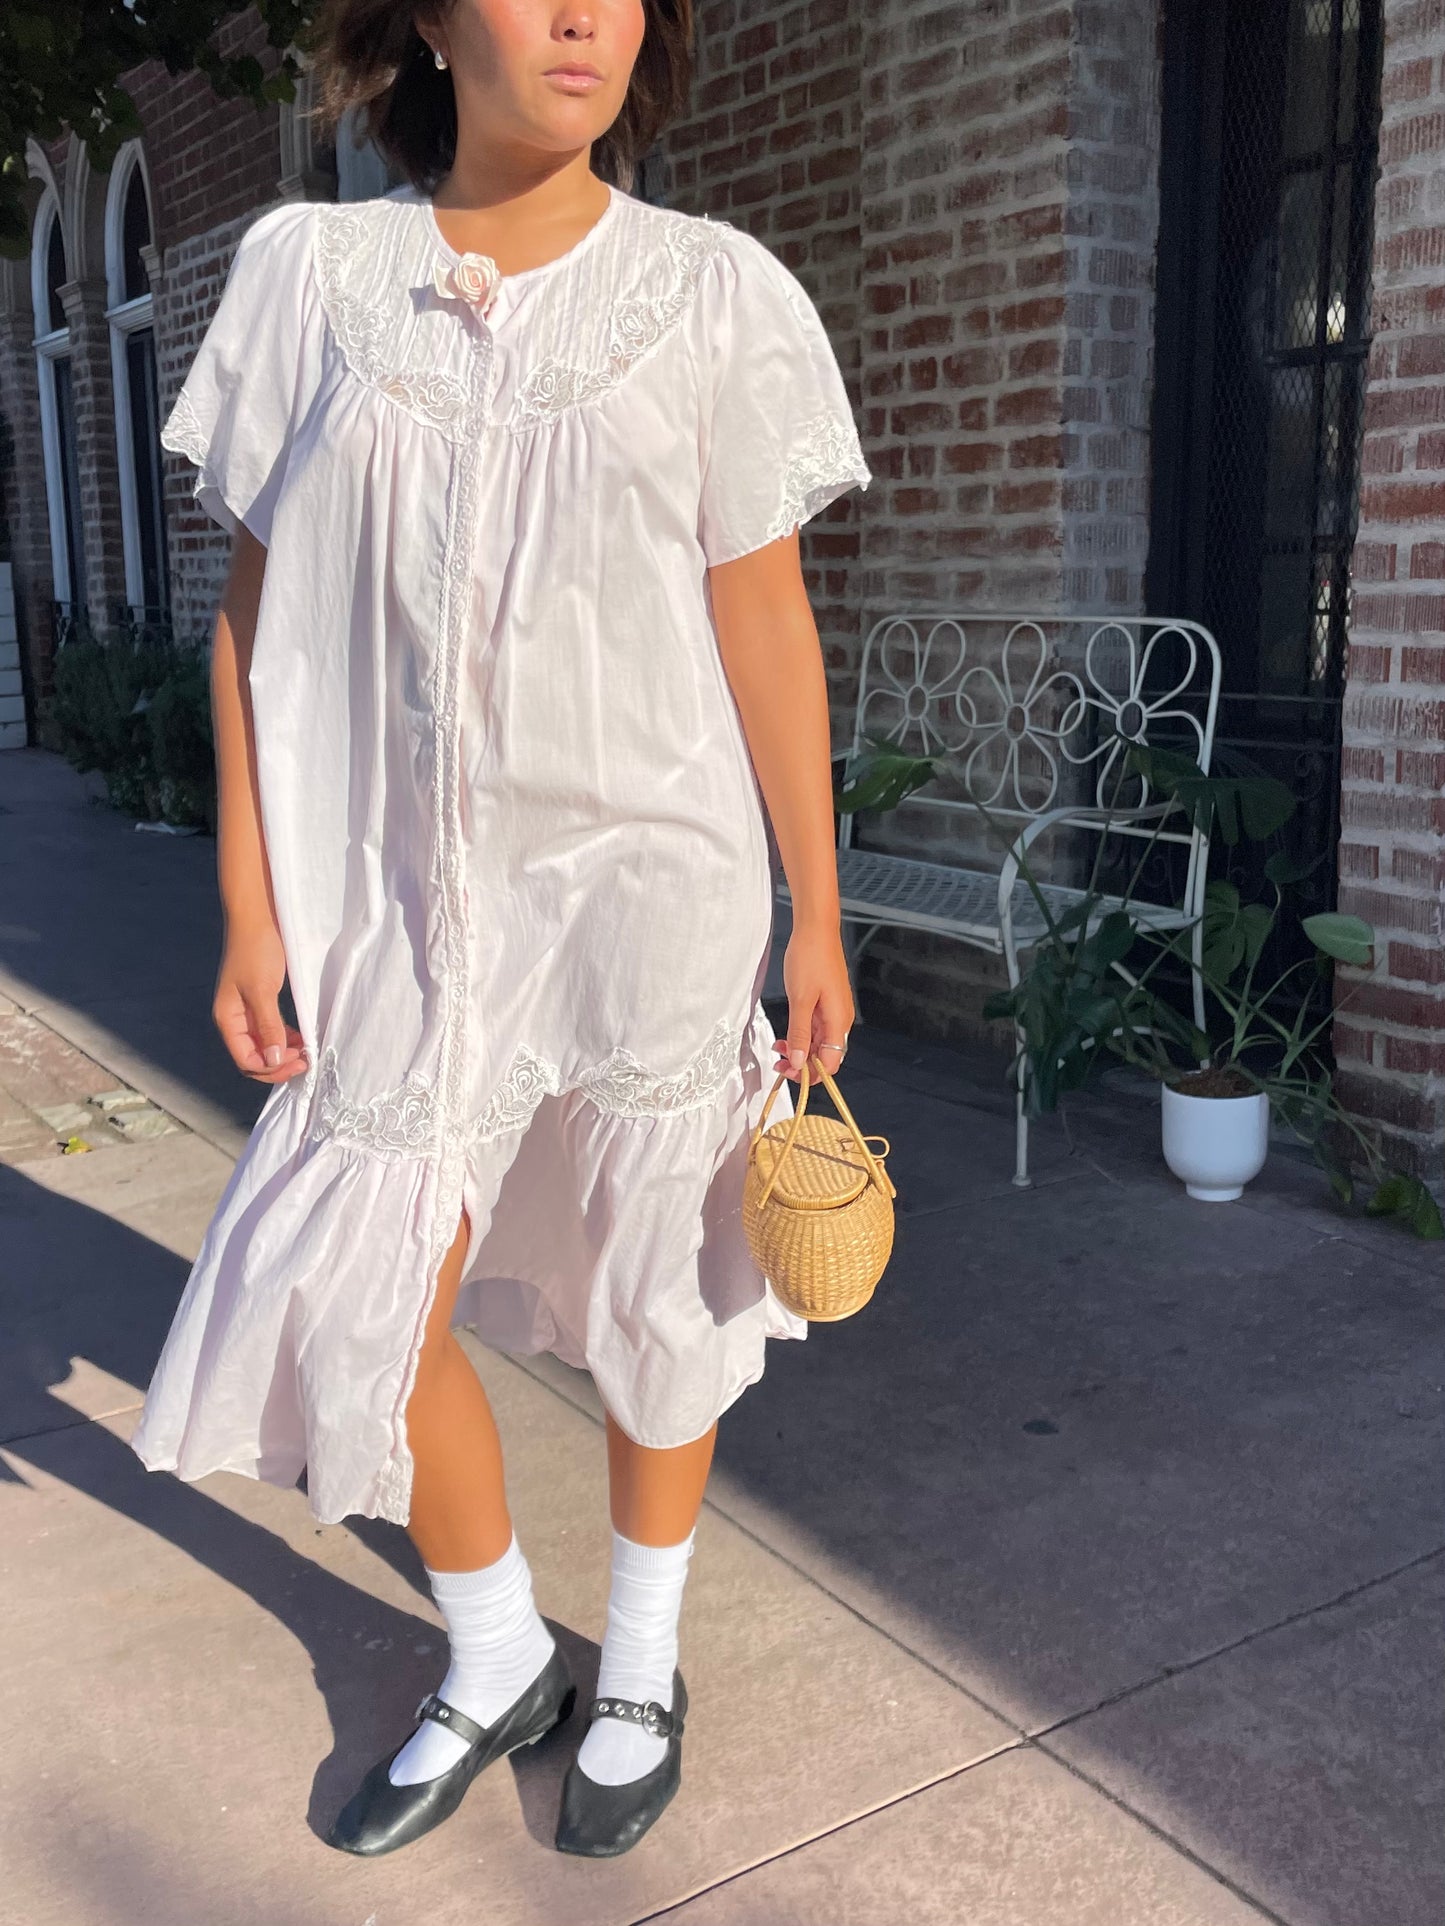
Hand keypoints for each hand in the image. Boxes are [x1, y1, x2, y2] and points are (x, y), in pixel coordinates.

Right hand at [214, 921, 309, 1082]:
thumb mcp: (262, 990)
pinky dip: (286, 1038)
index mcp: (228, 1019)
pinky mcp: (261, 1002)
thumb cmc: (256, 950)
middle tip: (306, 1061)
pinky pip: (272, 1031)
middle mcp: (235, 1020)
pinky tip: (302, 1037)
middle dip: (278, 1064)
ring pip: (265, 1046)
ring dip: (284, 1053)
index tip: (299, 1060)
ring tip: (307, 1051)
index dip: (271, 1068)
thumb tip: (273, 1060)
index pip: (246, 1060)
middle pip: (254, 1057)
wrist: (259, 919)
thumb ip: (267, 1025)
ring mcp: (248, 1012)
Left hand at [772, 921, 854, 1083]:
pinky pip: (816, 1028)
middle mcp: (840, 1019)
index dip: (810, 1074)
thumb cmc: (810, 958)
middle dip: (802, 1063)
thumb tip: (800, 1062)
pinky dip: (801, 1034)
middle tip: (778, 1061)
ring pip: (819, 1042)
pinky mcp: (826, 1002)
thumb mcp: (800, 1000)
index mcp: (838, 1021)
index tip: (788, 1072)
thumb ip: (800, 1033)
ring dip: (800, 1049)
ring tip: (778, 1048)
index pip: (831, 1063)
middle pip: (825, 1055)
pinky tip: (786, 1034)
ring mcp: (834, 1011)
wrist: (816, 929)